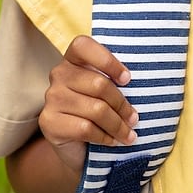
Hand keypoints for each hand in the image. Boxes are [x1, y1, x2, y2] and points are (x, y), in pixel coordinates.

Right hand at [38, 35, 138, 175]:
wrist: (75, 147)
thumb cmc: (96, 113)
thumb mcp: (105, 93)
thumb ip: (114, 81)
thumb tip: (143, 84)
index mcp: (72, 59)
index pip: (83, 46)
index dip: (108, 61)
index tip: (127, 79)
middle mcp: (58, 75)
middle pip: (99, 84)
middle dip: (122, 105)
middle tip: (134, 119)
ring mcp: (52, 98)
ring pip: (95, 109)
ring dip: (118, 125)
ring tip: (129, 134)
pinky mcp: (49, 122)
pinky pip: (85, 128)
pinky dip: (104, 137)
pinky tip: (112, 141)